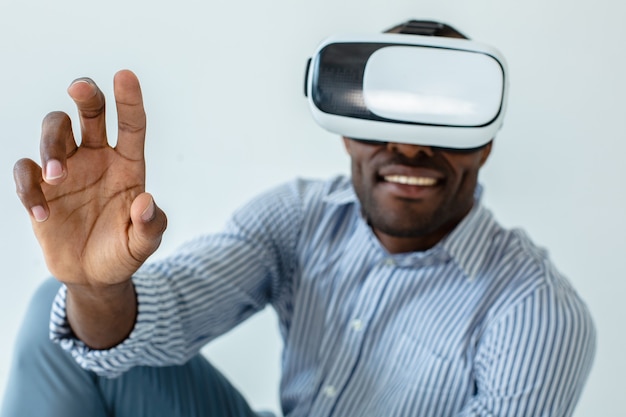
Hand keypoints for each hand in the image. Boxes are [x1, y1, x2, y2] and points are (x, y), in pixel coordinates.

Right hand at [14, 70, 166, 287]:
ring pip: (54, 131)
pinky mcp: (40, 189)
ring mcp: (67, 170)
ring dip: (51, 145)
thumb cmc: (122, 253)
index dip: (129, 100)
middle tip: (79, 88)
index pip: (132, 126)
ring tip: (55, 178)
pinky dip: (28, 186)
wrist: (92, 275)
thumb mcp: (142, 245)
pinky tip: (43, 214)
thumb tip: (146, 202)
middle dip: (85, 95)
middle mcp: (97, 159)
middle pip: (89, 113)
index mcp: (128, 166)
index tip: (125, 75)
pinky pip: (26, 171)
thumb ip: (150, 227)